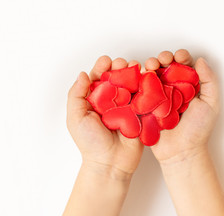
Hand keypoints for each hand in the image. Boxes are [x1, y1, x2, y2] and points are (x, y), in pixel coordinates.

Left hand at [66, 56, 143, 177]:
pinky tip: (147, 77)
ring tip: (135, 67)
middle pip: (117, 77)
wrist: (111, 163)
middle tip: (121, 63)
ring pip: (132, 84)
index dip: (102, 67)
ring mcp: (127, 106)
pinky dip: (147, 85)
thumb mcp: (76, 118)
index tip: (105, 61)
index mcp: (94, 100)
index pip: (98, 78)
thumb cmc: (90, 143)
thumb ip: (76, 95)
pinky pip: (145, 97)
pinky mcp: (141, 113)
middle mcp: (111, 101)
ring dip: (134, 72)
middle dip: (120, 66)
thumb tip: (83, 74)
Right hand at [145, 49, 219, 162]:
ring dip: (149, 66)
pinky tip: (138, 75)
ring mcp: (156, 96)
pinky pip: (139, 89)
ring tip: (149, 66)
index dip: (181, 56)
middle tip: (162, 60)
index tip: (179, 57)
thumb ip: (209, 81)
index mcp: (187, 85)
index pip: (183, 65)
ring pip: (151, 74)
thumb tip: (200, 61)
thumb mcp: (211, 104)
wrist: (180, 152)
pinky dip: (137, 79)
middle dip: (162, 58)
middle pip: (165, 66)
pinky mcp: (144, 105)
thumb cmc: (198, 130)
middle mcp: (171, 88)